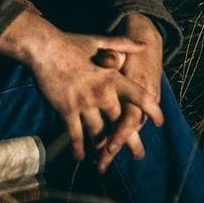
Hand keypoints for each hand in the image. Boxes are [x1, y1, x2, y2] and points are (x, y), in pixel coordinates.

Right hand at [0, 11, 164, 160]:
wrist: (43, 47)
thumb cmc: (71, 43)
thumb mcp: (100, 41)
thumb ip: (124, 45)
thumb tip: (144, 45)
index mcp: (112, 77)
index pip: (139, 96)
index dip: (152, 110)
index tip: (160, 122)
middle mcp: (101, 92)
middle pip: (121, 122)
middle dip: (130, 141)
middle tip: (138, 154)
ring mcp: (84, 102)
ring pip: (99, 133)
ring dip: (104, 149)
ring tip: (109, 161)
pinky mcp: (66, 109)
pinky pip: (75, 134)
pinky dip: (78, 147)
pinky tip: (81, 157)